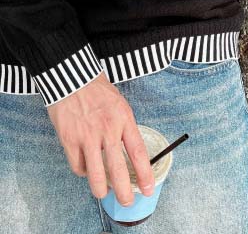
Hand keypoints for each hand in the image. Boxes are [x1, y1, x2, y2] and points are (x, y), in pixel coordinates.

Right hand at [47, 72, 154, 204]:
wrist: (73, 77)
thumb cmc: (98, 90)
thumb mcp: (120, 105)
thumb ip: (124, 128)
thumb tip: (129, 153)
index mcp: (124, 119)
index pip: (138, 153)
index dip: (144, 175)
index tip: (148, 188)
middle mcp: (107, 129)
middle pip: (118, 170)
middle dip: (124, 192)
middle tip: (127, 201)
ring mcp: (87, 136)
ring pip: (95, 175)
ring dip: (102, 189)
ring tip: (105, 192)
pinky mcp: (69, 139)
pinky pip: (78, 166)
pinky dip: (83, 172)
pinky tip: (86, 169)